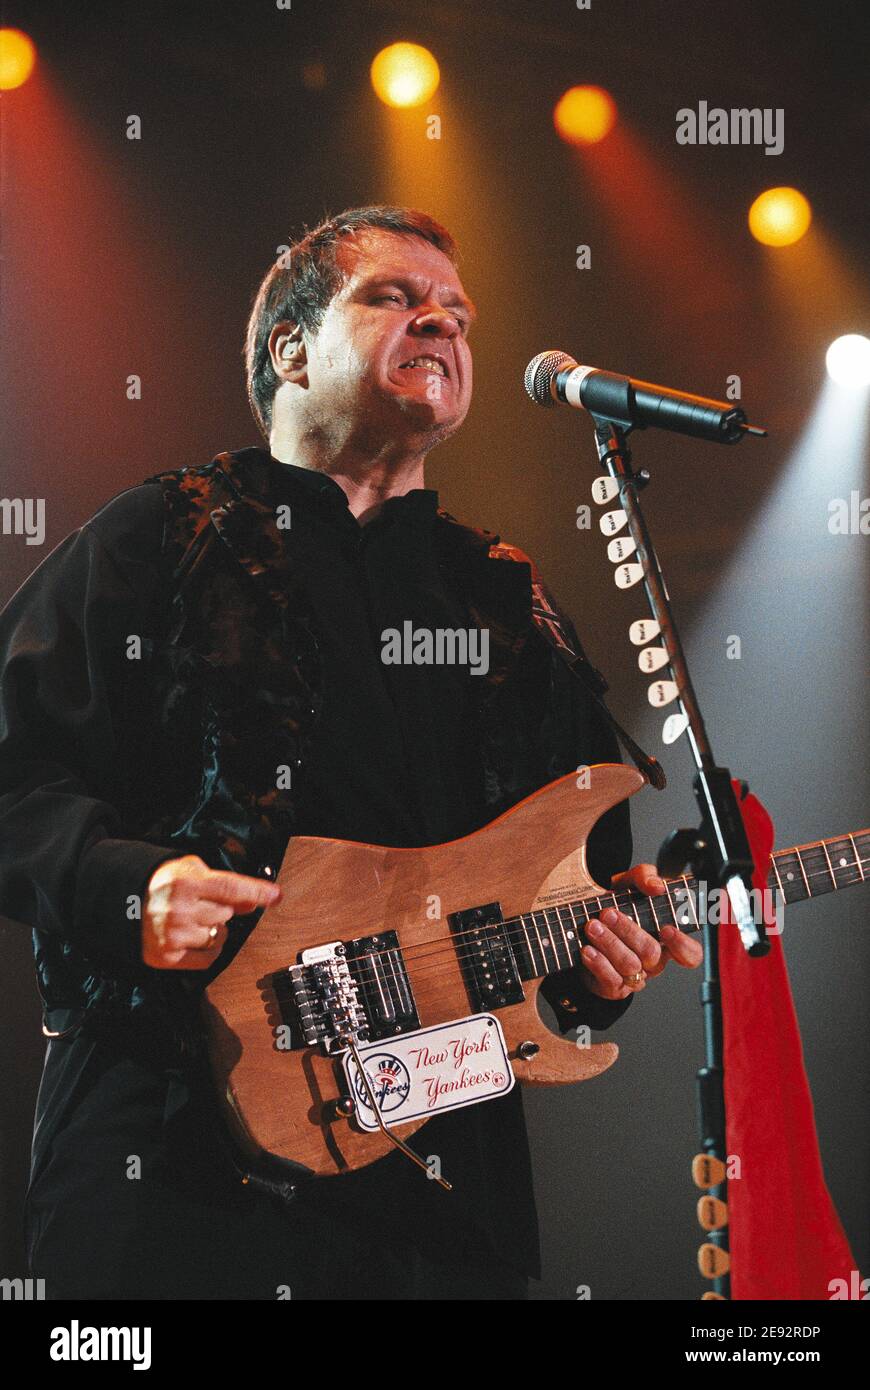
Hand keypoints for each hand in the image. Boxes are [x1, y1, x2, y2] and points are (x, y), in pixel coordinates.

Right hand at [142, 854, 280, 969]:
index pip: (230, 888)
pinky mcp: (168, 956)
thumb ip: (222, 884)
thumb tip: (250, 903)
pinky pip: (208, 958)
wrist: (125, 904)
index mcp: (185, 882)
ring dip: (213, 930)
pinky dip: (208, 949)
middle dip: (220, 910)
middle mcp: (179, 909)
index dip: (256, 892)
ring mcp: (173, 935)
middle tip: (201, 904)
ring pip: (219, 936)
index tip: (276, 896)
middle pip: (226, 914)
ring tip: (193, 920)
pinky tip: (195, 938)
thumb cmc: (162, 885)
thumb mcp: (190, 870)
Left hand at [580, 862, 702, 1000]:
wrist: (582, 926)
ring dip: (610, 944)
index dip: (683, 945)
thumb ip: (645, 876)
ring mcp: (635, 976)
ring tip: (592, 926)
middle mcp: (653, 960)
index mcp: (666, 939)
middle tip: (608, 913)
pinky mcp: (614, 987)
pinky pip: (611, 980)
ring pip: (630, 966)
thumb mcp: (629, 884)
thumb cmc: (617, 906)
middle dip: (629, 931)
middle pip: (651, 952)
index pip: (691, 953)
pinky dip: (598, 963)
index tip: (666, 930)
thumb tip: (657, 886)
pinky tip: (587, 949)